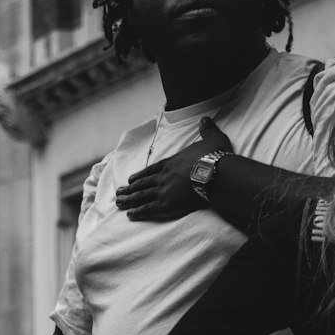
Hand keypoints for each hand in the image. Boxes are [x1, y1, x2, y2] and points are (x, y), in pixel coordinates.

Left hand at [115, 117, 232, 221]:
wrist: (215, 173)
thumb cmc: (215, 157)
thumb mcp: (212, 138)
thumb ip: (207, 129)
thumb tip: (205, 119)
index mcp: (172, 163)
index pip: (152, 169)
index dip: (141, 175)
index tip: (131, 179)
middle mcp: (164, 176)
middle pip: (143, 183)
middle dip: (130, 188)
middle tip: (119, 192)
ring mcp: (163, 190)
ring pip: (141, 195)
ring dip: (129, 199)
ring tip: (119, 203)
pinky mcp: (167, 204)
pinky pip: (148, 209)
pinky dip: (138, 212)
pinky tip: (129, 214)